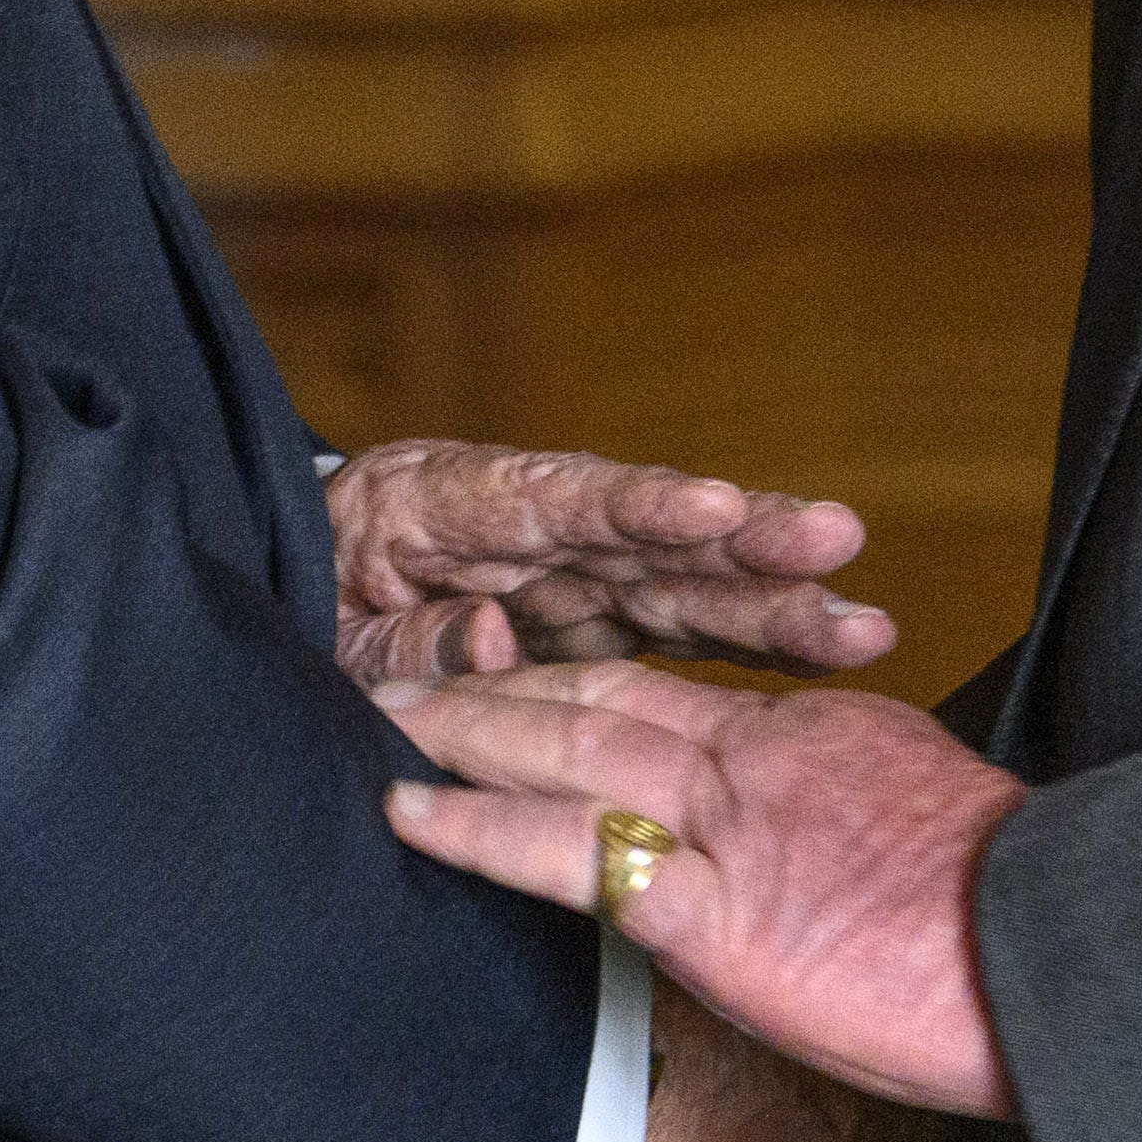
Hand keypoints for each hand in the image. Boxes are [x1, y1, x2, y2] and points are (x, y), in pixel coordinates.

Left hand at [327, 442, 894, 690]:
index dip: (635, 503)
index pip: (549, 495)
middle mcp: (520, 526)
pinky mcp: (584, 618)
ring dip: (767, 597)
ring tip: (861, 619)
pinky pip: (670, 629)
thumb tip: (498, 635)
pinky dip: (744, 638)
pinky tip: (828, 645)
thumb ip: (404, 638)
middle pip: (638, 530)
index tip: (712, 507)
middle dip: (737, 538)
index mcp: (437, 501)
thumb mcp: (321, 629)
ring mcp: (560, 571)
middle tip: (830, 539)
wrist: (280, 600)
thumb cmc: (293, 603)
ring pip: (675, 582)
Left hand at [383, 660, 1024, 1120]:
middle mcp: (761, 759)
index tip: (530, 673)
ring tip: (383, 713)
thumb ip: (864, 828)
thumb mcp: (937, 846)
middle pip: (603, 693)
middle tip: (419, 670)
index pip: (681, 694)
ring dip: (463, 725)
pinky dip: (475, 824)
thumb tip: (836, 852)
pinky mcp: (707, 905)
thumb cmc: (1036, 937)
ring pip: (562, 743)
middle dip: (503, 680)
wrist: (1082, 966)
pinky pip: (562, 851)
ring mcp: (728, 824)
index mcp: (820, 740)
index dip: (592, 679)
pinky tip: (406, 810)